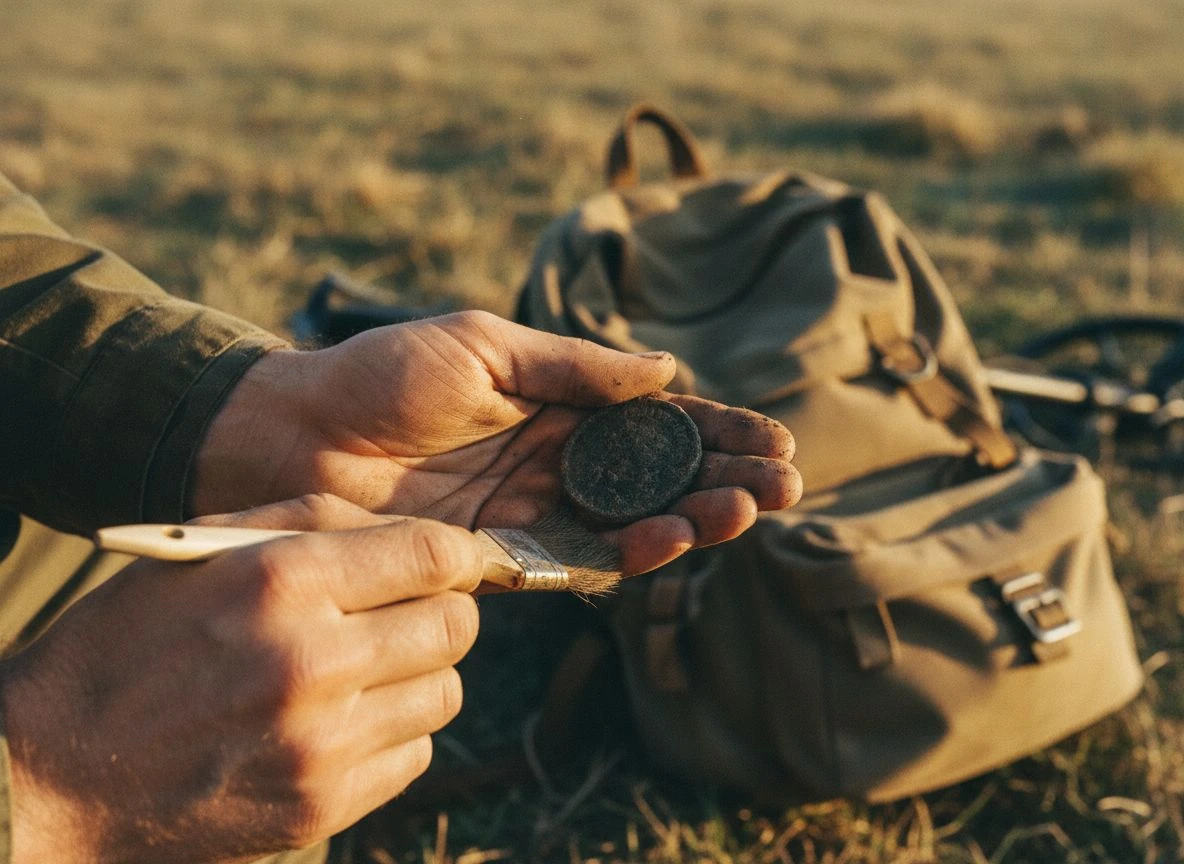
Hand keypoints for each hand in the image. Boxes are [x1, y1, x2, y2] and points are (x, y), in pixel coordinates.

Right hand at [1, 502, 482, 863]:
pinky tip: (342, 722)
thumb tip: (414, 535)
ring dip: (418, 674)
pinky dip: (393, 733)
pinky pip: (415, 753)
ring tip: (364, 670)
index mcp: (281, 581)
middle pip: (456, 624)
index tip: (447, 562)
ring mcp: (320, 743)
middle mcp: (311, 661)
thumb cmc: (129, 645)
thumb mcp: (201, 552)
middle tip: (402, 614)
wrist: (55, 773)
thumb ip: (313, 523)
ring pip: (446, 691)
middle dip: (440, 611)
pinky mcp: (322, 804)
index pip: (434, 555)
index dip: (454, 554)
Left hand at [192, 311, 801, 574]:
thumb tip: (666, 372)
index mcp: (555, 403)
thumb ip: (576, 369)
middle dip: (724, 479)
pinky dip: (629, 553)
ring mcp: (532, 512)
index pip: (654, 421)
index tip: (775, 441)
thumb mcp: (483, 350)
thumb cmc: (380, 376)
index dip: (717, 431)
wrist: (295, 437)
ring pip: (633, 522)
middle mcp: (554, 460)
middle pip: (659, 476)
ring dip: (692, 519)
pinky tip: (672, 539)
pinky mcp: (502, 558)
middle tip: (783, 484)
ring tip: (742, 510)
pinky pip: (580, 560)